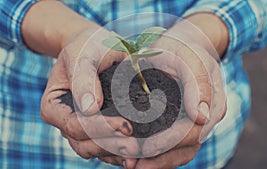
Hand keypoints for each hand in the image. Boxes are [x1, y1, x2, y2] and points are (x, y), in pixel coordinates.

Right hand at [40, 27, 138, 167]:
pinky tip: (138, 153)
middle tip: (137, 145)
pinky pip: (105, 148)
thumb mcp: (84, 55)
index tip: (125, 125)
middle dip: (110, 145)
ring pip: (94, 150)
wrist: (97, 49)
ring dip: (116, 153)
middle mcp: (65, 121)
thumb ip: (84, 78)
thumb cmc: (88, 47)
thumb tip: (90, 108)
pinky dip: (119, 153)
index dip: (99, 128)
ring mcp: (81, 128)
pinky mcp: (97, 130)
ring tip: (139, 152)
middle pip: (83, 143)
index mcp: (53, 106)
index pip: (74, 125)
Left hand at [133, 14, 226, 167]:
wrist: (183, 46)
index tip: (143, 149)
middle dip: (158, 159)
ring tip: (130, 164)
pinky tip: (136, 156)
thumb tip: (201, 117)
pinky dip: (155, 154)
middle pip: (185, 149)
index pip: (192, 134)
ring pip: (179, 153)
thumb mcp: (189, 56)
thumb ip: (197, 82)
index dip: (167, 144)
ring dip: (155, 161)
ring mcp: (196, 123)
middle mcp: (207, 118)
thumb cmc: (183, 48)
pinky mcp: (183, 124)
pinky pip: (173, 146)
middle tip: (130, 163)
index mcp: (214, 104)